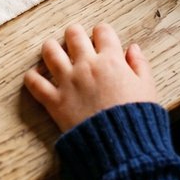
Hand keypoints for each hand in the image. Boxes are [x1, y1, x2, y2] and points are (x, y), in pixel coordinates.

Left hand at [23, 23, 158, 131]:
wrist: (123, 148)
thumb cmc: (138, 119)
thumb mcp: (148, 89)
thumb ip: (140, 65)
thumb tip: (133, 48)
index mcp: (111, 61)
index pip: (102, 31)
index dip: (102, 33)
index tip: (101, 39)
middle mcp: (87, 65)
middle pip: (73, 34)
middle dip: (75, 34)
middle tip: (76, 42)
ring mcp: (68, 81)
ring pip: (49, 50)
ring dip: (51, 49)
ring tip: (55, 54)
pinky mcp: (55, 100)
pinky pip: (34, 82)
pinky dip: (32, 77)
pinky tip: (37, 76)